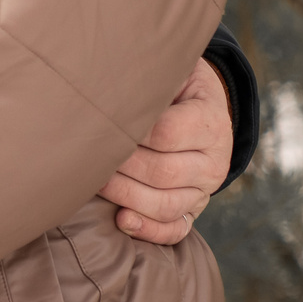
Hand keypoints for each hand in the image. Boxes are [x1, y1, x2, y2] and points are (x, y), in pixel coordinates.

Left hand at [100, 57, 231, 245]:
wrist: (202, 109)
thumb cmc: (174, 85)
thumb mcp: (171, 70)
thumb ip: (149, 78)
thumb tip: (108, 81)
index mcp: (210, 121)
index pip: (166, 134)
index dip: (129, 132)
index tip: (100, 123)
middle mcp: (214, 160)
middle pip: (163, 172)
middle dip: (120, 166)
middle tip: (88, 154)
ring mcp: (205, 189)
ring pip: (166, 204)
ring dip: (126, 196)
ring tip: (95, 181)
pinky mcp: (194, 209)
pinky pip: (177, 229)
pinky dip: (149, 230)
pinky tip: (122, 221)